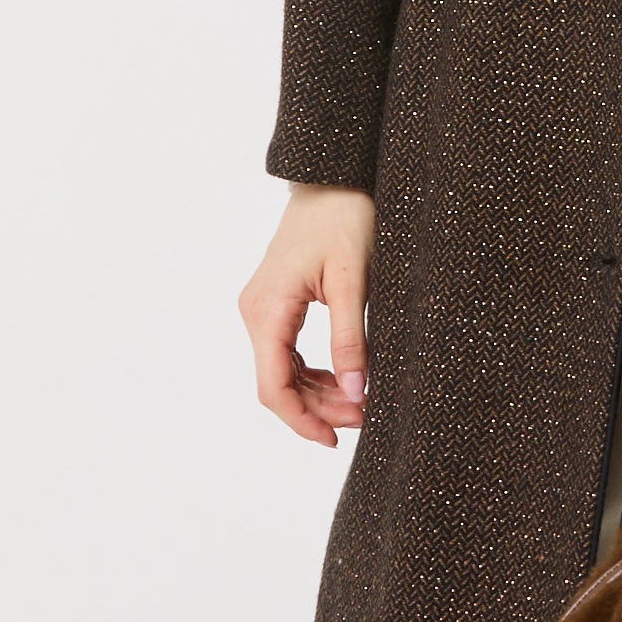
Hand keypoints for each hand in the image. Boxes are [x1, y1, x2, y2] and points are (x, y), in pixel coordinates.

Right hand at [241, 185, 375, 445]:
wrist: (332, 180)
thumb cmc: (344, 219)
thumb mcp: (354, 281)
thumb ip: (351, 339)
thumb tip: (355, 392)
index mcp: (269, 309)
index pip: (275, 385)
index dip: (303, 420)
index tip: (335, 440)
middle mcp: (256, 313)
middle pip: (278, 384)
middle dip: (318, 409)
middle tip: (366, 418)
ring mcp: (262, 310)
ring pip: (283, 372)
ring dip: (318, 394)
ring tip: (361, 403)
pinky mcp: (275, 306)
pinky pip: (288, 354)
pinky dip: (314, 375)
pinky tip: (344, 381)